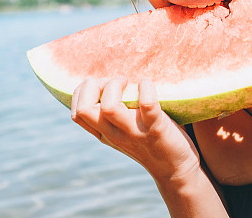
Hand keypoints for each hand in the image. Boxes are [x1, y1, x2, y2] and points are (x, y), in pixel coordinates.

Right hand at [70, 77, 199, 181]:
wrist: (175, 168)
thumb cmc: (148, 141)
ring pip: (109, 108)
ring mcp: (134, 132)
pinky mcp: (156, 129)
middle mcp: (114, 134)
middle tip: (114, 82)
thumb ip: (109, 115)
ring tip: (129, 83)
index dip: (83, 92)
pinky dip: (146, 88)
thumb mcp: (121, 132)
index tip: (102, 85)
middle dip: (92, 86)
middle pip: (84, 110)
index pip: (76, 114)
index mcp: (104, 133)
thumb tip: (103, 82)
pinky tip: (147, 84)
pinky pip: (147, 105)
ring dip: (115, 86)